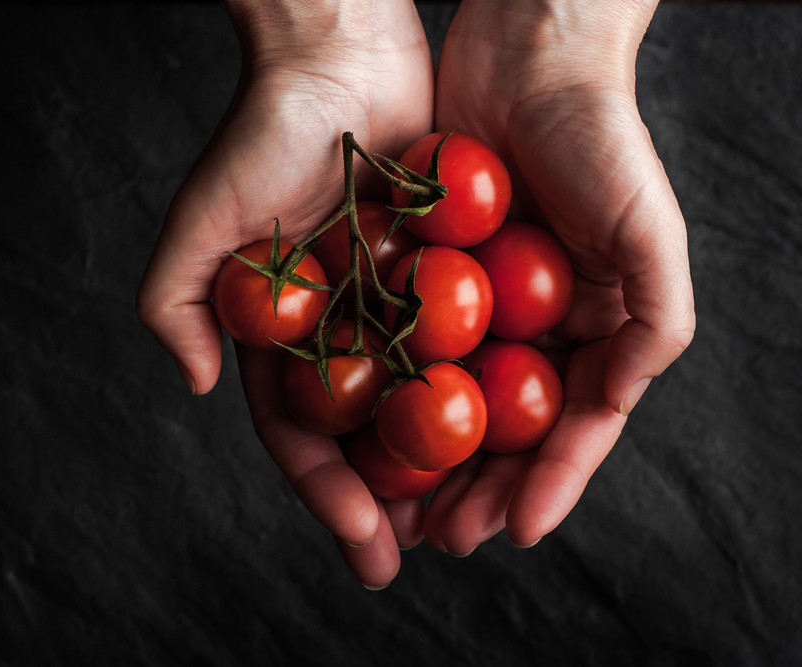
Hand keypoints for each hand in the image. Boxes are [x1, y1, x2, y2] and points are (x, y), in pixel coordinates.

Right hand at [136, 0, 434, 586]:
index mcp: (279, 336)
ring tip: (476, 518)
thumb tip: (193, 384)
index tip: (368, 549)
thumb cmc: (263, 133)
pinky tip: (516, 435)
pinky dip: (486, 390)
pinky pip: (468, 342)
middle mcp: (337, 331)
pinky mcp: (441, 273)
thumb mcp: (201, 222)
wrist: (341, 57)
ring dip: (445, 465)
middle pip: (366, 437)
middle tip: (426, 555)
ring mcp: (391, 306)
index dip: (329, 496)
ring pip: (422, 402)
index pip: (300, 434)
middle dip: (392, 501)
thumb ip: (174, 303)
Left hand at [424, 0, 695, 554]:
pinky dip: (381, 390)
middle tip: (438, 537)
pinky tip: (358, 429)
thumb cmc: (600, 140)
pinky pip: (395, 344)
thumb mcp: (650, 234)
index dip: (541, 486)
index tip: (507, 531)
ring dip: (420, 459)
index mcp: (590, 331)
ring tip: (394, 510)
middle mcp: (530, 328)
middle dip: (472, 488)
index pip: (566, 429)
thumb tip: (613, 409)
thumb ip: (652, 325)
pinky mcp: (417, 275)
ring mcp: (471, 307)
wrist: (526, 58)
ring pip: (442, 401)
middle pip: (499, 431)